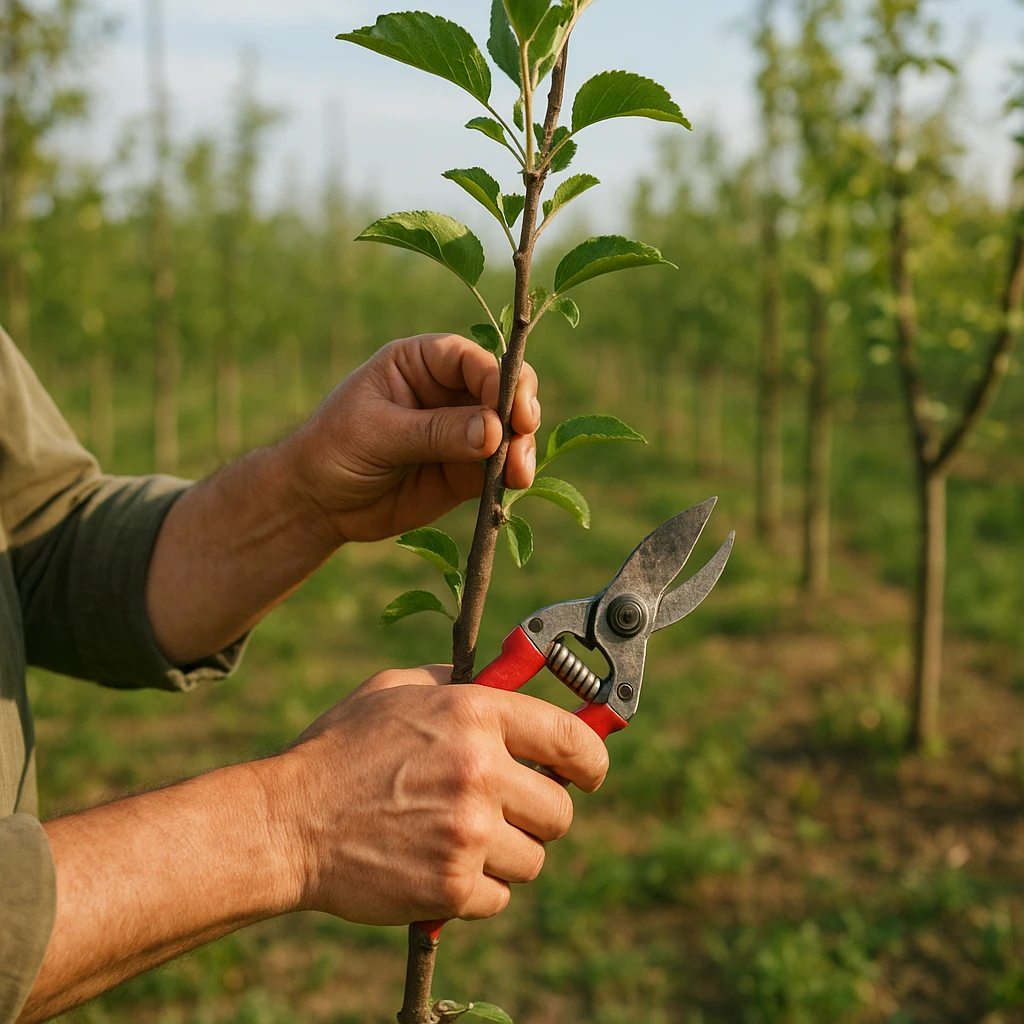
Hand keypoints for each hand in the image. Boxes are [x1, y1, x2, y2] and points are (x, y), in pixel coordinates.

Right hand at [276, 666, 608, 925]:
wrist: (286, 822)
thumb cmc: (340, 749)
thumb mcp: (397, 690)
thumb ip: (458, 684)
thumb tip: (509, 684)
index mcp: (475, 715)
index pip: (573, 739)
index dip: (592, 759)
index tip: (588, 772)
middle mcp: (481, 771)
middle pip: (561, 810)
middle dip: (538, 814)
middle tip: (503, 811)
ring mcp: (469, 833)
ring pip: (533, 858)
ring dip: (504, 854)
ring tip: (457, 838)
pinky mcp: (451, 887)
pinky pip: (499, 898)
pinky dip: (475, 891)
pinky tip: (436, 866)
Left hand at [288, 334, 541, 542]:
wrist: (317, 504)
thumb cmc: (333, 450)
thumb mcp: (376, 434)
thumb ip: (434, 432)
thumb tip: (493, 431)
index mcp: (420, 362)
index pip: (469, 358)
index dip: (495, 377)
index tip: (506, 406)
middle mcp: (448, 392)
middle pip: (502, 388)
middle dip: (520, 407)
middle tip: (524, 430)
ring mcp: (462, 432)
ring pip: (509, 430)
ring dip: (523, 446)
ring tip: (520, 471)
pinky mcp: (466, 472)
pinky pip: (501, 469)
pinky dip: (514, 475)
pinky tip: (515, 484)